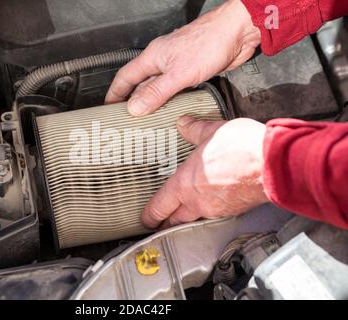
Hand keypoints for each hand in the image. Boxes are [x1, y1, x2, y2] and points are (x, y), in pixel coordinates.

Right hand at [105, 0, 260, 115]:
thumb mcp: (179, 73)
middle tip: (126, 120)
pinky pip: (173, 89)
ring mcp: (177, 66)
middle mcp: (162, 61)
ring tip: (145, 120)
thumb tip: (135, 107)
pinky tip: (170, 110)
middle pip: (140, 84)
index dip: (115, 93)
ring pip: (157, 87)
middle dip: (131, 101)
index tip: (108, 108)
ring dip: (151, 102)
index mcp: (153, 57)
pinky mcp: (191, 72)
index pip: (125, 77)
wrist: (238, 32)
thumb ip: (156, 92)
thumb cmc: (209, 42)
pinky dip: (168, 101)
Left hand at [141, 117, 268, 228]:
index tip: (145, 219)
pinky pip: (215, 215)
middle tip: (159, 223)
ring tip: (183, 212)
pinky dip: (208, 212)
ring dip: (187, 218)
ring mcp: (217, 209)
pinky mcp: (234, 210)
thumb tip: (184, 123)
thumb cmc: (242, 149)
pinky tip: (210, 202)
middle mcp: (198, 201)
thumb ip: (195, 129)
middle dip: (165, 223)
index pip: (160, 206)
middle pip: (175, 221)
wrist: (274, 164)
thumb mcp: (212, 132)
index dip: (149, 215)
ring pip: (195, 219)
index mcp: (185, 184)